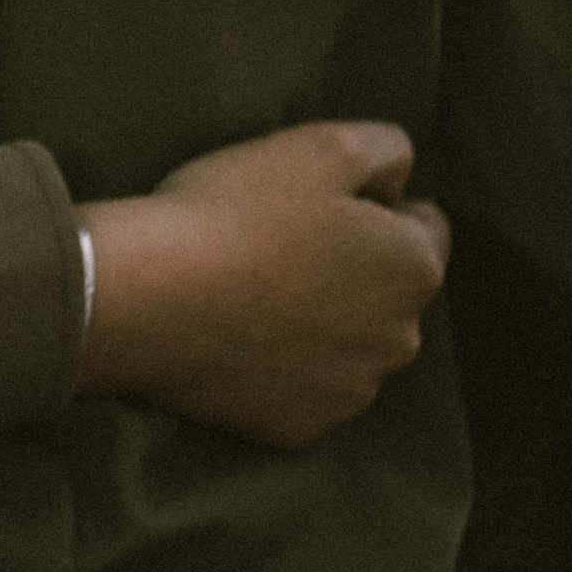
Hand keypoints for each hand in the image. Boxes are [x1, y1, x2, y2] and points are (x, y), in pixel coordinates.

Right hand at [78, 122, 452, 449]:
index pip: (424, 227)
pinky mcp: (300, 427)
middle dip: (348, 270)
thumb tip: (400, 175)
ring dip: (316, 323)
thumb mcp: (320, 144)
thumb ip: (385, 149)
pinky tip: (235, 338)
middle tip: (275, 244)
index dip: (370, 204)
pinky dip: (278, 368)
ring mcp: (350, 390)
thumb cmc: (233, 211)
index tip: (312, 200)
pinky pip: (301, 391)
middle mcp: (401, 338)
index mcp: (415, 267)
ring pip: (347, 346)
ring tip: (248, 293)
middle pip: (386, 293)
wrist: (147, 295)